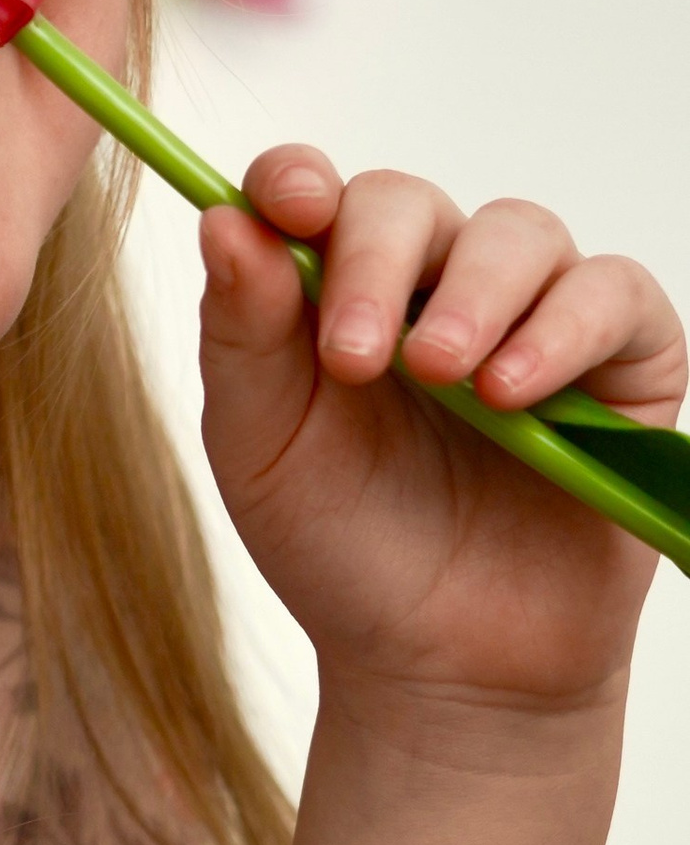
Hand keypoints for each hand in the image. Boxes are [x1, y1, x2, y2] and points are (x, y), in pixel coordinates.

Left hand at [197, 151, 683, 727]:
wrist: (440, 665)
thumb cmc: (342, 548)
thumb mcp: (262, 448)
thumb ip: (240, 334)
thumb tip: (223, 218)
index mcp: (332, 291)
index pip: (316, 193)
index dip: (298, 180)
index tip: (288, 205)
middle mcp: (431, 285)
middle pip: (410, 202)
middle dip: (376, 259)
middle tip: (354, 357)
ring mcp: (531, 315)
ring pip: (519, 232)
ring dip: (477, 294)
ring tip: (444, 376)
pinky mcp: (621, 361)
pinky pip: (613, 295)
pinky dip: (565, 328)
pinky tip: (514, 391)